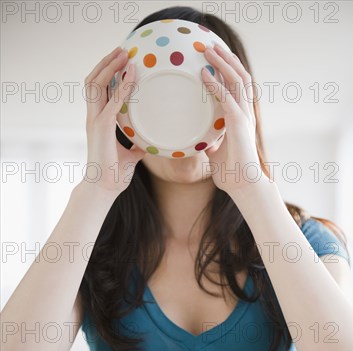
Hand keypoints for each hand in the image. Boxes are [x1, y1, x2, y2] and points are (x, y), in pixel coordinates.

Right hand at [84, 46, 145, 195]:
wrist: (104, 189)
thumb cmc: (114, 174)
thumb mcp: (131, 155)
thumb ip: (137, 144)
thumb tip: (150, 142)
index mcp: (98, 121)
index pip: (98, 90)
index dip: (107, 72)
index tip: (121, 61)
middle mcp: (93, 117)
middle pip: (94, 80)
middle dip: (107, 63)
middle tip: (123, 50)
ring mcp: (95, 121)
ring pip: (96, 84)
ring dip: (110, 67)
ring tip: (124, 54)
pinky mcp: (101, 127)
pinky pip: (112, 101)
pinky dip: (122, 86)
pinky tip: (132, 75)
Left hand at [201, 44, 266, 193]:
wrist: (243, 185)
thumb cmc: (232, 172)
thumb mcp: (218, 152)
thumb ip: (214, 142)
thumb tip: (204, 141)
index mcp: (242, 117)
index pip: (238, 86)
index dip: (228, 70)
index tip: (215, 58)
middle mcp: (246, 112)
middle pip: (240, 76)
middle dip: (226, 59)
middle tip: (210, 46)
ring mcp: (245, 116)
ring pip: (237, 80)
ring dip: (222, 63)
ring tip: (208, 51)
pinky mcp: (239, 123)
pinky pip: (227, 97)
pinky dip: (215, 84)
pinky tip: (204, 75)